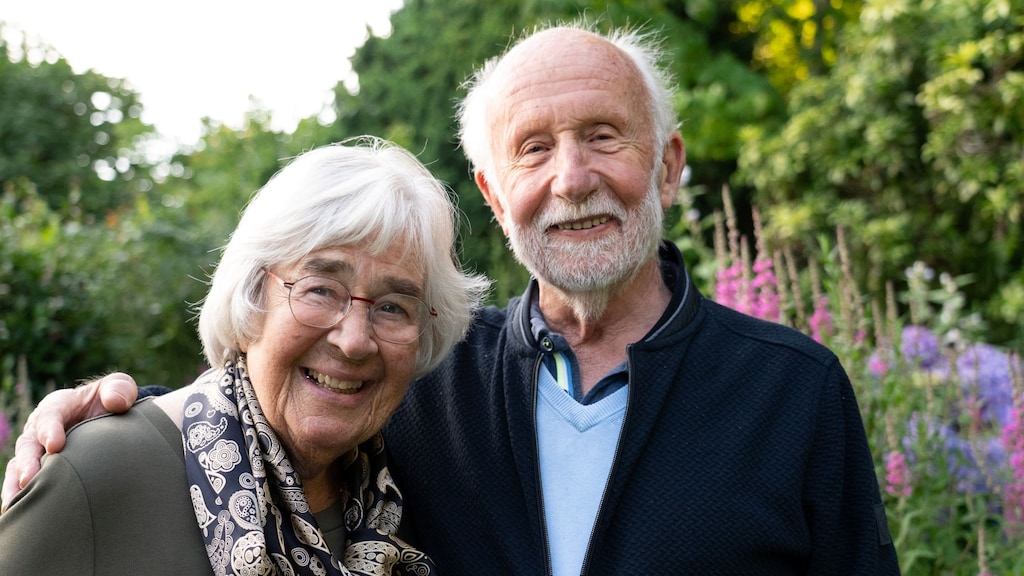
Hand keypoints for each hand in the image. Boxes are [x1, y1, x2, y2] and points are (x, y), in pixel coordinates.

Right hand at [1, 373, 137, 511]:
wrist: (108, 416)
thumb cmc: (111, 400)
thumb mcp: (118, 388)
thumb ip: (120, 389)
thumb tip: (116, 403)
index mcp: (58, 406)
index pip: (49, 416)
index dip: (50, 430)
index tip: (55, 446)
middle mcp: (40, 428)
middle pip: (28, 445)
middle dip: (28, 462)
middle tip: (31, 479)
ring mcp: (36, 449)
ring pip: (19, 466)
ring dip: (16, 484)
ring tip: (17, 502)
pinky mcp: (38, 468)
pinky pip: (22, 482)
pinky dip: (19, 495)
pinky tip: (20, 511)